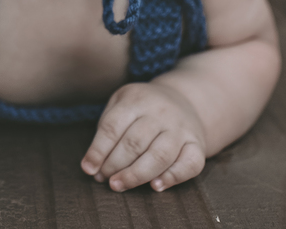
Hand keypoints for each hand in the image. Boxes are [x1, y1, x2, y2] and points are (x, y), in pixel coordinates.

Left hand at [80, 82, 206, 191]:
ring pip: (160, 156)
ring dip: (136, 175)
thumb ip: (106, 130)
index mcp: (136, 99)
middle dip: (114, 165)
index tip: (88, 169)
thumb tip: (92, 167)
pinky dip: (173, 177)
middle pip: (134, 143)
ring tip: (119, 185)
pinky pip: (190, 164)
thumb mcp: (121, 103)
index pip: (113, 127)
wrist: (183, 99)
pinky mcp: (197, 144)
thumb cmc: (142, 107)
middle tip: (104, 179)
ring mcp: (181, 128)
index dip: (98, 151)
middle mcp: (161, 112)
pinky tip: (155, 186)